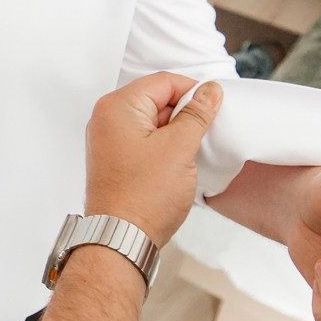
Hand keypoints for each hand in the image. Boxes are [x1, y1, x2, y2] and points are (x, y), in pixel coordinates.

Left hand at [83, 73, 220, 245]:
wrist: (121, 239)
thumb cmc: (143, 198)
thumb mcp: (179, 148)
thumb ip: (196, 114)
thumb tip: (209, 91)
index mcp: (118, 107)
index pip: (163, 81)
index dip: (193, 91)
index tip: (213, 107)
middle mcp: (107, 119)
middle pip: (156, 99)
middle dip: (184, 114)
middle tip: (202, 135)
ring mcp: (109, 141)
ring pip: (152, 122)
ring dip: (175, 133)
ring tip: (188, 154)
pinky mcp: (115, 160)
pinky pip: (144, 141)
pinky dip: (163, 147)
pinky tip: (177, 164)